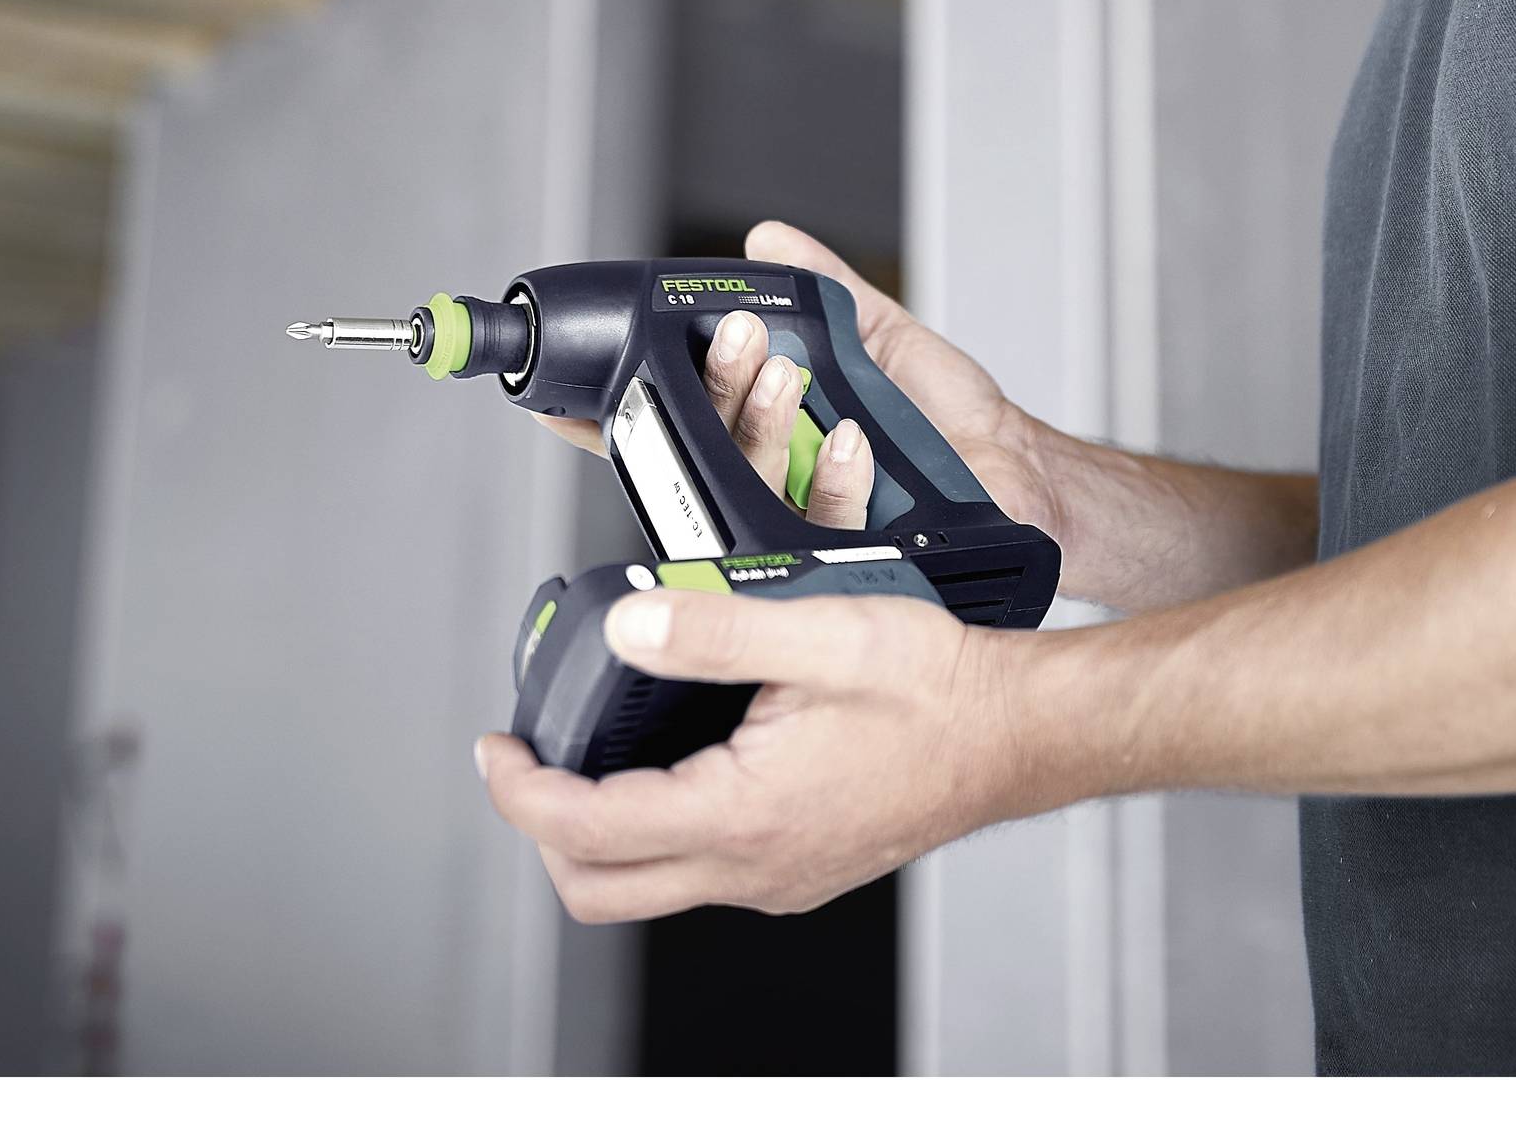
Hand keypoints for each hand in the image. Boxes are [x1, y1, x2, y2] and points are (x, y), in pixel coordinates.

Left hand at [477, 579, 1034, 919]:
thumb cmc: (938, 687)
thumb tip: (626, 624)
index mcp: (743, 814)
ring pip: (649, 889)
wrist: (1017, 731)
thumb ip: (714, 627)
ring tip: (589, 755)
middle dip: (543, 831)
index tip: (497, 749)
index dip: (520, 792)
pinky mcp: (802, 869)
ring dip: (600, 833)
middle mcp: (755, 867)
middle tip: (526, 765)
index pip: (587, 831)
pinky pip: (700, 874)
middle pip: (599, 890)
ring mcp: (780, 877)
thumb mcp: (819, 632)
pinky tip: (672, 764)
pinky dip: (657, 832)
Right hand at [538, 222, 1067, 542]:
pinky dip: (833, 479)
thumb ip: (830, 290)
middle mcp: (779, 482)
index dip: (624, 405)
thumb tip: (768, 240)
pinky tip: (853, 440)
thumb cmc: (959, 426)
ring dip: (758, 425)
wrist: (1027, 478)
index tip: (565, 390)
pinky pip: (824, 522)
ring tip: (783, 373)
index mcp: (774, 433)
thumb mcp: (888, 339)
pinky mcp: (851, 558)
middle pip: (708, 442)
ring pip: (751, 483)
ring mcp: (809, 524)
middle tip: (733, 339)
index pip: (682, 418)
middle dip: (709, 387)